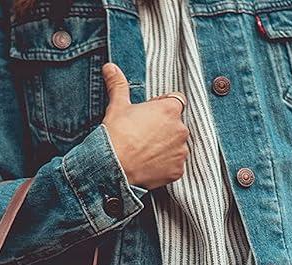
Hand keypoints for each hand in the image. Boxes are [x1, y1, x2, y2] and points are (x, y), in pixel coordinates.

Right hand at [100, 62, 187, 188]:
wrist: (113, 166)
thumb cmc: (116, 134)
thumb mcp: (117, 106)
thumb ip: (119, 84)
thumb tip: (110, 67)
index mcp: (170, 109)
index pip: (176, 101)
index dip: (162, 107)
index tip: (149, 115)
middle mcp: (181, 129)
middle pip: (176, 125)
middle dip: (164, 128)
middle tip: (143, 135)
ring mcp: (181, 151)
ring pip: (177, 146)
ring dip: (166, 147)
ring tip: (145, 151)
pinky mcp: (178, 170)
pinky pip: (175, 165)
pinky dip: (166, 165)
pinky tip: (149, 164)